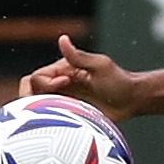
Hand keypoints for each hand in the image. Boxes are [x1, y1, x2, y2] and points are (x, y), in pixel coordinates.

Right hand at [20, 36, 141, 117]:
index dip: (46, 83)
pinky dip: (47, 121)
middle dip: (32, 98)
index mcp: (63, 70)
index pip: (37, 77)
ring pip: (36, 106)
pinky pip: (49, 118)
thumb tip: (62, 39)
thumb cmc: (120, 81)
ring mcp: (63, 99)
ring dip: (40, 111)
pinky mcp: (69, 112)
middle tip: (50, 105)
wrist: (132, 101)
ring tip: (57, 114)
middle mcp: (59, 84)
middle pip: (30, 92)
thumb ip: (79, 56)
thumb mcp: (100, 66)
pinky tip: (59, 125)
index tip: (65, 83)